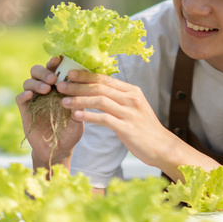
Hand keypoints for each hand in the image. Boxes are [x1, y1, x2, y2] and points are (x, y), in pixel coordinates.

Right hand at [16, 56, 83, 168]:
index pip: (54, 70)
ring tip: (46, 89)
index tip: (60, 60)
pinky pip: (20, 98)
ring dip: (36, 82)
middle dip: (44, 71)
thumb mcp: (79, 120)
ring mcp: (34, 100)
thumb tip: (82, 92)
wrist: (58, 150)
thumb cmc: (70, 133)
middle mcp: (44, 90)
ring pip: (28, 82)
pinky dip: (24, 94)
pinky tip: (30, 96)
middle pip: (37, 71)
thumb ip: (79, 107)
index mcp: (58, 88)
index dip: (55, 63)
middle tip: (53, 79)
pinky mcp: (25, 110)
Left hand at [56, 71, 177, 169]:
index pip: (105, 78)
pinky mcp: (127, 128)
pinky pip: (104, 119)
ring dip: (79, 100)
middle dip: (77, 86)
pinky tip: (76, 117)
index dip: (85, 75)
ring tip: (63, 102)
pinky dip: (88, 116)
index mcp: (132, 91)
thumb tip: (98, 91)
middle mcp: (131, 98)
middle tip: (60, 86)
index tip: (69, 74)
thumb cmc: (145, 129)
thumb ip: (119, 99)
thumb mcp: (134, 108)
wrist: (162, 147)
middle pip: (100, 87)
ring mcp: (130, 112)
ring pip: (100, 100)